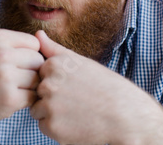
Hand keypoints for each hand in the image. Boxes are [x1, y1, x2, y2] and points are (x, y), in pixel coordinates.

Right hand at [0, 0, 44, 130]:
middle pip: (38, 60)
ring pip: (37, 78)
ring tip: (11, 88)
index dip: (25, 53)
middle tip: (12, 77)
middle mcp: (2, 55)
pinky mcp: (10, 100)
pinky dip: (26, 101)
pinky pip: (33, 97)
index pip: (33, 42)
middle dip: (29, 69)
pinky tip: (9, 99)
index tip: (11, 61)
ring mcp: (7, 78)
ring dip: (29, 85)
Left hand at [30, 30, 162, 144]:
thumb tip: (37, 34)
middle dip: (53, 98)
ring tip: (76, 112)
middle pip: (38, 93)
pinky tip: (75, 123)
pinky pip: (44, 127)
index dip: (57, 83)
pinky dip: (56, 128)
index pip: (40, 75)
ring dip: (52, 114)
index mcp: (54, 65)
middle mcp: (48, 83)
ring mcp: (49, 106)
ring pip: (38, 110)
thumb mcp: (80, 62)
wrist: (126, 116)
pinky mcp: (52, 127)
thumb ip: (54, 49)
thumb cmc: (104, 87)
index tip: (74, 86)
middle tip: (77, 100)